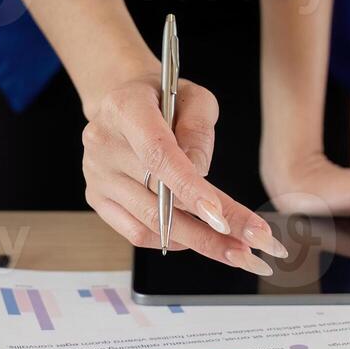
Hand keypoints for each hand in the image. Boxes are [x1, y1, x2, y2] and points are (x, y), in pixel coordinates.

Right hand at [81, 73, 286, 274]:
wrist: (123, 105)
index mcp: (124, 109)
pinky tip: (201, 239)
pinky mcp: (98, 199)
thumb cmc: (163, 99)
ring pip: (151, 223)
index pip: (158, 154)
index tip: (220, 216)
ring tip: (238, 252)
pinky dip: (174, 240)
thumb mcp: (193, 96)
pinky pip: (138, 233)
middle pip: (159, 197)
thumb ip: (199, 128)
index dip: (190, 188)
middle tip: (252, 244)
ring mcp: (97, 176)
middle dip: (210, 227)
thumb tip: (200, 173)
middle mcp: (103, 144)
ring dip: (199, 242)